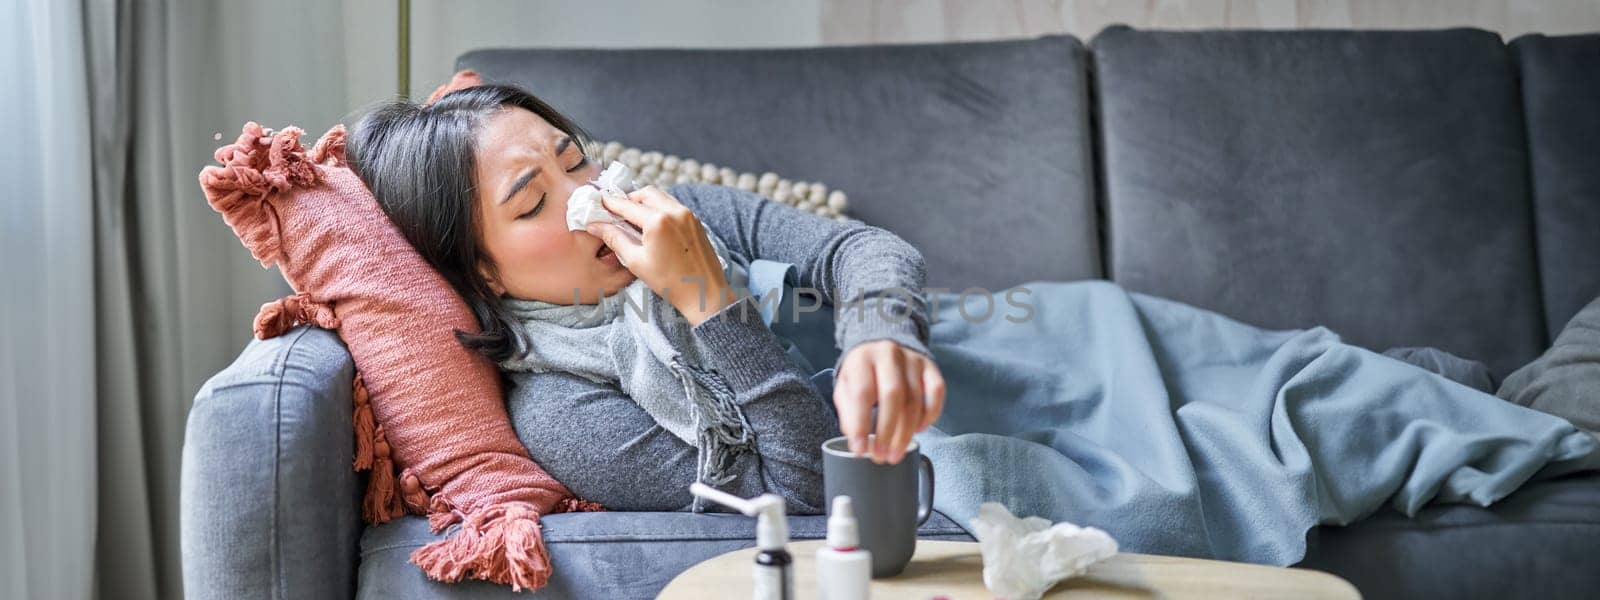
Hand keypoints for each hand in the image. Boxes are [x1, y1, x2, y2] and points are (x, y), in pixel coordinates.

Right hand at [585, 186, 732, 325]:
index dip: (611, 203)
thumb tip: (596, 225)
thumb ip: (615, 238)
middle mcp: (675, 211)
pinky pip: (674, 206)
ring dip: (645, 202)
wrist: (704, 293)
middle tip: (616, 210)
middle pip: (646, 193)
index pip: (628, 205)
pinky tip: (652, 224)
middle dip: (629, 198)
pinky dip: (660, 208)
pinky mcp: (696, 221)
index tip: (600, 201)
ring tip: (633, 217)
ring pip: (662, 197)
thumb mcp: (636, 261)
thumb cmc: (670, 282)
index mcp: (658, 220)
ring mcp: (688, 215)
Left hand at [833, 340, 945, 463]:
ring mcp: (913, 360)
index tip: (859, 449)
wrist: (882, 345)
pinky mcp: (931, 366)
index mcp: (862, 359)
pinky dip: (930, 416)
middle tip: (881, 456)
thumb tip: (857, 438)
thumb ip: (848, 410)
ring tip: (896, 453)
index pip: (862, 393)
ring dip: (906, 432)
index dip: (861, 424)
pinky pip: (936, 393)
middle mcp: (889, 355)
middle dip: (887, 432)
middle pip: (893, 395)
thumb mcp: (846, 387)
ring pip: (915, 399)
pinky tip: (919, 430)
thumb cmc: (862, 373)